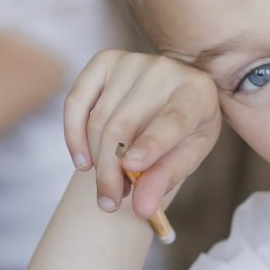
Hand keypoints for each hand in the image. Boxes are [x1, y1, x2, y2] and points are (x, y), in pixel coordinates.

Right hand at [63, 50, 221, 218]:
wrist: (173, 92)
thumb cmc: (185, 128)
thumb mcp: (188, 155)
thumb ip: (166, 178)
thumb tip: (141, 208)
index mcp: (196, 93)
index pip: (172, 120)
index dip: (151, 144)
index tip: (130, 167)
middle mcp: (164, 70)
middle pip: (124, 126)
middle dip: (110, 171)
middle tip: (109, 202)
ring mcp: (131, 62)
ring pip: (98, 120)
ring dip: (96, 161)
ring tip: (108, 186)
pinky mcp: (104, 61)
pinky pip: (76, 101)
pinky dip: (73, 135)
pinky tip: (82, 161)